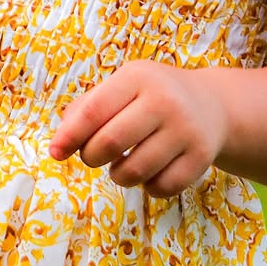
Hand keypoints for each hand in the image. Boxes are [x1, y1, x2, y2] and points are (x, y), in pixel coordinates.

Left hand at [49, 60, 227, 198]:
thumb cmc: (152, 96)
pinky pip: (160, 188)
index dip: (69, 135)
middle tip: (93, 156)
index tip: (55, 153)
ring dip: (118, 175)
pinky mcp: (201, 158)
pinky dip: (147, 187)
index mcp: (138, 77)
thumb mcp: (122, 87)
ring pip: (134, 171)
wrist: (212, 105)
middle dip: (91, 157)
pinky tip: (149, 171)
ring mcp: (186, 130)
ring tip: (122, 163)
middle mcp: (165, 100)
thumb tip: (59, 142)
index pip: (94, 110)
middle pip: (110, 143)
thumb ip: (86, 108)